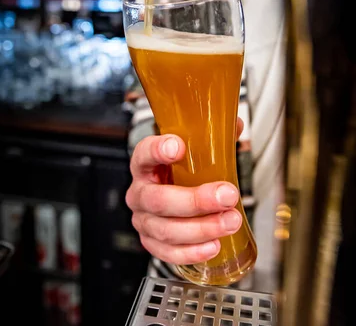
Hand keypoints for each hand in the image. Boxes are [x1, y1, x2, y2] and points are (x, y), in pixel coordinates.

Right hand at [126, 118, 243, 264]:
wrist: (172, 197)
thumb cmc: (181, 171)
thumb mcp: (194, 151)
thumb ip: (213, 137)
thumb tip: (237, 125)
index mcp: (144, 163)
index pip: (144, 153)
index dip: (158, 150)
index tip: (179, 147)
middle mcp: (139, 192)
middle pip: (159, 200)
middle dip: (196, 201)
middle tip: (226, 195)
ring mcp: (144, 220)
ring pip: (166, 229)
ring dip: (202, 228)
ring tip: (231, 221)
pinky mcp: (152, 242)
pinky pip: (168, 253)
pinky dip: (192, 252)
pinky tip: (213, 245)